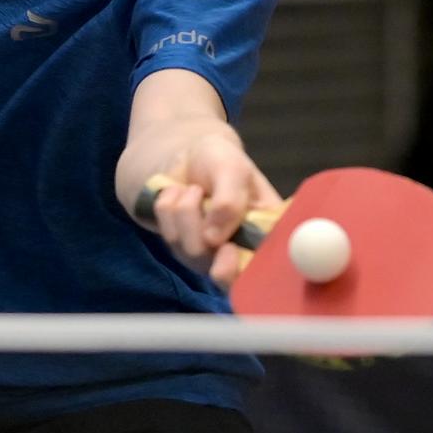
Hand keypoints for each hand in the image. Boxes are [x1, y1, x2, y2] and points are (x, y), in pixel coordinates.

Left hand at [141, 128, 282, 286]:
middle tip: (202, 223)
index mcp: (266, 234)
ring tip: (195, 190)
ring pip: (191, 249)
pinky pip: (167, 233)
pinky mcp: (180, 249)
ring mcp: (208, 254)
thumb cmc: (219, 160)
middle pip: (225, 277)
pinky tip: (178, 194)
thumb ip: (230, 202)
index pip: (263, 271)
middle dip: (206, 244)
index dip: (245, 271)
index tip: (227, 250)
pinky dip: (169, 206)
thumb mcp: (232, 168)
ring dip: (187, 210)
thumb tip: (213, 238)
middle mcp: (239, 250)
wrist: (187, 155)